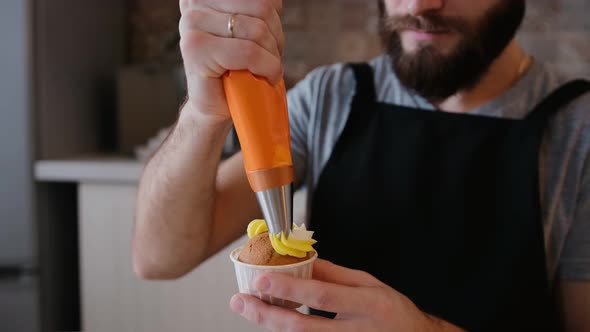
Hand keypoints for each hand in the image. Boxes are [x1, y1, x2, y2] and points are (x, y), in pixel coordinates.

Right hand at [178, 0, 283, 122]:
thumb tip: (274, 1)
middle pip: (261, 8)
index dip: (272, 14)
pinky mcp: (196, 50)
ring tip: (263, 68)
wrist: (217, 105)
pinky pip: (249, 52)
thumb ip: (256, 8)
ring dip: (272, 55)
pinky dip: (267, 68)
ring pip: (257, 31)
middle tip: (269, 57)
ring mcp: (192, 24)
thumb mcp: (251, 27)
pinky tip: (265, 78)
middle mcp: (194, 3)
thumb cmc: (238, 68)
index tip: (267, 34)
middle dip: (275, 36)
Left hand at [230, 259, 463, 331]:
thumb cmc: (393, 311)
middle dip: (268, 314)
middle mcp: (358, 331)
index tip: (262, 279)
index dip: (290, 289)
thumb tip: (304, 259)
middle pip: (305, 328)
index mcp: (368, 304)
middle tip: (241, 301)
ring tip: (250, 309)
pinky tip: (273, 323)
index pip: (322, 296)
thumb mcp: (370, 284)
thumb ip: (336, 274)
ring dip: (272, 326)